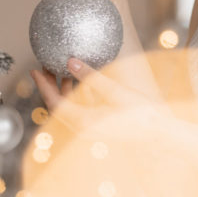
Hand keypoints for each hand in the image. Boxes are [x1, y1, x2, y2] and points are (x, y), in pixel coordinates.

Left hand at [30, 57, 197, 196]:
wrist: (162, 135)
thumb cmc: (142, 115)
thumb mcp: (115, 91)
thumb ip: (91, 77)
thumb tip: (70, 62)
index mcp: (84, 121)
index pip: (54, 102)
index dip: (43, 85)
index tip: (35, 69)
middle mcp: (85, 127)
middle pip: (59, 105)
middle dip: (52, 85)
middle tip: (48, 65)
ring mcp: (93, 128)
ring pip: (71, 107)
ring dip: (66, 89)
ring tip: (65, 69)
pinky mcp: (102, 126)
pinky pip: (83, 109)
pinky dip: (79, 95)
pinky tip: (85, 81)